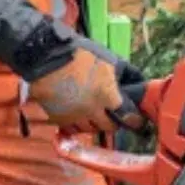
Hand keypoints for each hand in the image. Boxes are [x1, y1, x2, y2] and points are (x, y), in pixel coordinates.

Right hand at [28, 43, 144, 133]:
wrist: (44, 57)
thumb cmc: (80, 54)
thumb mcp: (109, 59)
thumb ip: (127, 73)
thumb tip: (139, 83)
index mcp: (107, 95)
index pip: (128, 118)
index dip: (135, 121)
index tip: (136, 120)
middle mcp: (92, 111)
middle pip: (110, 127)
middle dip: (115, 122)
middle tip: (116, 116)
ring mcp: (74, 117)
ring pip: (91, 130)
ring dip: (96, 123)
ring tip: (96, 114)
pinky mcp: (58, 119)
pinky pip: (73, 128)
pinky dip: (78, 124)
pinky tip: (80, 115)